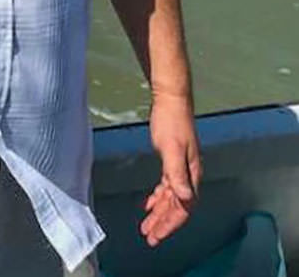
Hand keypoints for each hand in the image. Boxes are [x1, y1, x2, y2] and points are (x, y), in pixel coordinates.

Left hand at [141, 92, 201, 246]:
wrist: (171, 100)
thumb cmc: (171, 122)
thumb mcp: (173, 148)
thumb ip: (177, 173)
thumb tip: (185, 197)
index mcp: (191, 175)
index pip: (183, 207)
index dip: (170, 223)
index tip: (156, 235)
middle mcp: (188, 175)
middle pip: (177, 206)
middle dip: (163, 223)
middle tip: (149, 237)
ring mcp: (180, 168)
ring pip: (171, 198)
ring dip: (159, 213)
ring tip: (146, 226)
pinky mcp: (172, 161)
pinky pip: (166, 186)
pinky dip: (157, 197)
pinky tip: (148, 204)